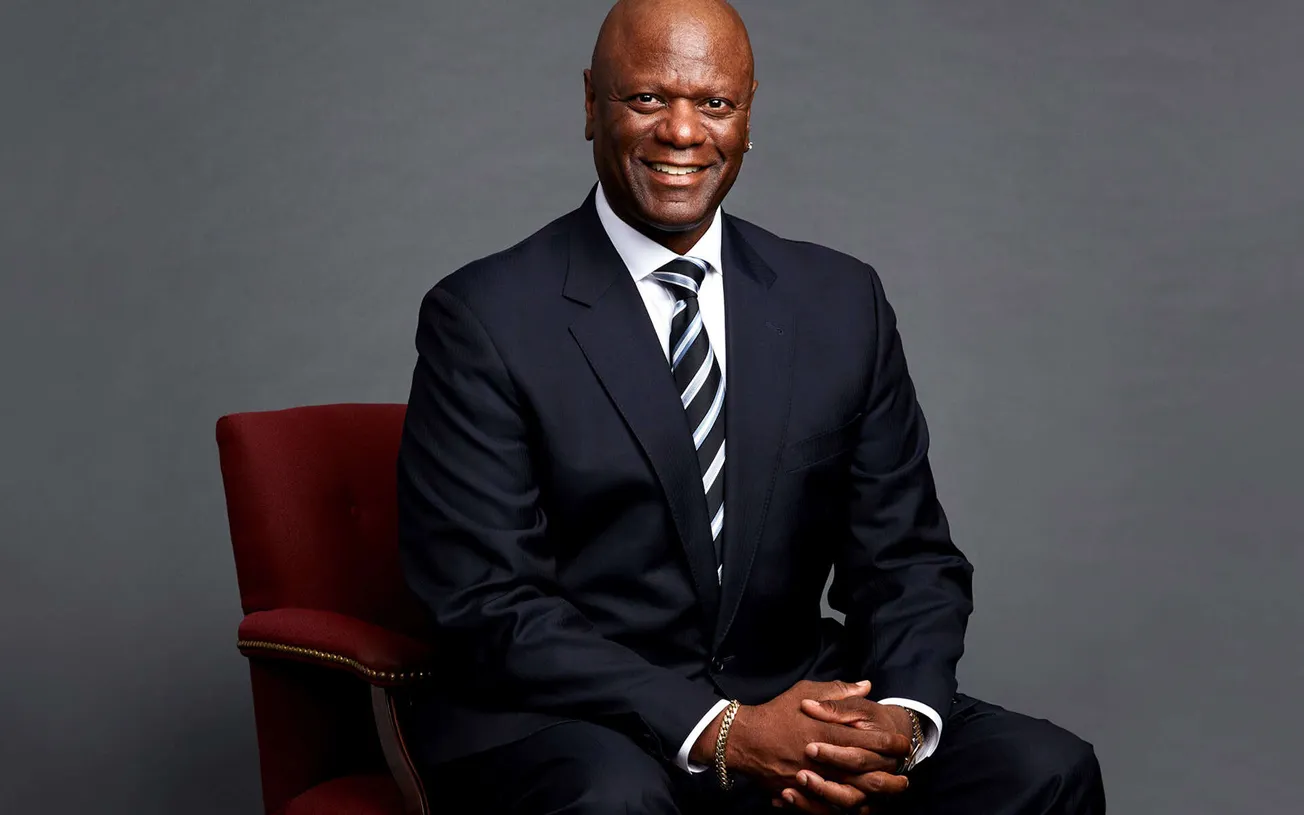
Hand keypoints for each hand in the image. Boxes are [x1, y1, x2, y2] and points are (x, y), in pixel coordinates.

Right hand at [692, 680, 908, 809]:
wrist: (744, 739)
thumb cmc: (776, 713)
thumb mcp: (805, 692)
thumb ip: (837, 691)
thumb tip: (866, 686)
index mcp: (826, 732)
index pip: (868, 740)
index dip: (889, 743)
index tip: (902, 743)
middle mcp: (822, 759)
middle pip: (866, 771)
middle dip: (890, 771)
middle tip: (904, 769)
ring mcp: (813, 780)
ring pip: (853, 793)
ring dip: (876, 793)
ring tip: (891, 789)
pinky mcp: (803, 794)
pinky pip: (831, 807)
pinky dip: (848, 806)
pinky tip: (863, 803)